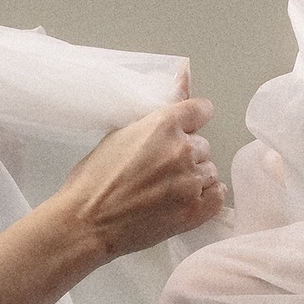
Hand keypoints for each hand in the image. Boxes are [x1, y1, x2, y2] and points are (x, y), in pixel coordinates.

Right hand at [56, 99, 224, 267]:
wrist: (86, 223)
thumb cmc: (94, 181)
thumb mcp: (119, 134)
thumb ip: (155, 115)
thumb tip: (182, 80)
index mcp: (163, 125)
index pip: (201, 109)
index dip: (193, 119)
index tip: (187, 127)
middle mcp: (182, 150)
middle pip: (203, 145)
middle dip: (185, 155)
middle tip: (159, 169)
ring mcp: (190, 182)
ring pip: (209, 171)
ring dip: (194, 178)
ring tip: (165, 189)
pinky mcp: (194, 211)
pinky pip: (217, 196)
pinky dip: (204, 198)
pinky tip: (183, 200)